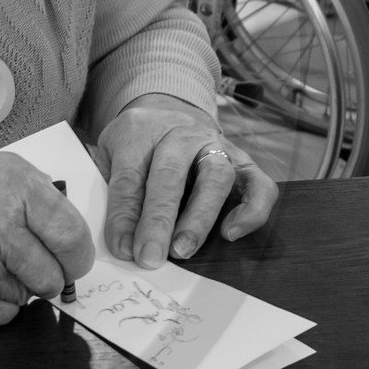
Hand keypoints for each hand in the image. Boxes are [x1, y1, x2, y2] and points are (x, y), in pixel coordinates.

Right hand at [0, 152, 93, 325]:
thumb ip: (36, 195)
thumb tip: (70, 233)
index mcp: (13, 185)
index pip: (73, 235)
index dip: (76, 254)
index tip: (70, 257)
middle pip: (53, 275)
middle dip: (44, 273)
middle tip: (23, 259)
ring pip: (28, 297)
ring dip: (13, 286)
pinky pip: (2, 315)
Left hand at [93, 93, 276, 268]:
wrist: (170, 111)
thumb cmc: (137, 143)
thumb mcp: (109, 154)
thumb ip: (108, 188)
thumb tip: (116, 240)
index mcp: (140, 130)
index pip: (129, 176)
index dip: (124, 216)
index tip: (123, 248)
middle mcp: (181, 133)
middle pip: (170, 175)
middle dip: (159, 221)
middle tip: (151, 257)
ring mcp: (216, 144)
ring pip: (216, 177)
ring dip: (199, 218)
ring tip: (183, 250)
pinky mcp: (243, 161)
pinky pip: (259, 185)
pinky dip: (251, 211)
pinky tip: (230, 234)